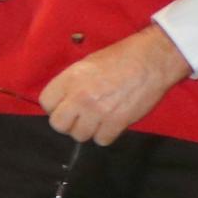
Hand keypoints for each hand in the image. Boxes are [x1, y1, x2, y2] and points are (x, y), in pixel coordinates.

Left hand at [42, 27, 191, 146]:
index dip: (55, 107)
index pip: (46, 103)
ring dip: (88, 130)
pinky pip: (102, 140)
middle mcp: (80, 97)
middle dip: (68, 123)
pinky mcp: (117, 122)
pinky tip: (112, 123)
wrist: (152, 60)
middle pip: (59, 125)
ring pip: (79, 136)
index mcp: (70, 79)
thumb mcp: (87, 64)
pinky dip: (106, 135)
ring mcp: (98, 111)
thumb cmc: (120, 58)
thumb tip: (63, 101)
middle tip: (80, 117)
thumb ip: (72, 84)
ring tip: (98, 119)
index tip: (65, 106)